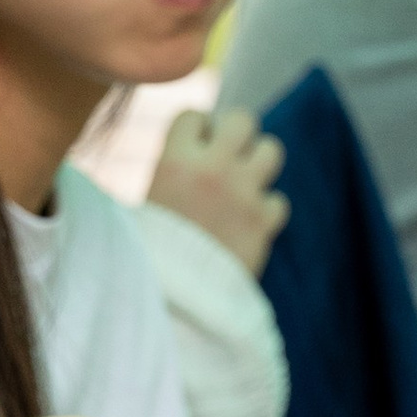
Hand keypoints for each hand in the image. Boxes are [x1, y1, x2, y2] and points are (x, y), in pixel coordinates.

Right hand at [146, 106, 287, 277]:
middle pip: (243, 120)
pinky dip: (264, 213)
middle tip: (224, 162)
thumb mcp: (138, 205)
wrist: (168, 302)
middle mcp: (212, 169)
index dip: (195, 132)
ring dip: (258, 165)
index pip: (194, 114)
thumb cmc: (145, 254)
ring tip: (241, 186)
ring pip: (271, 150)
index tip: (190, 152)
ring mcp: (242, 194)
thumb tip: (179, 156)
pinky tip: (245, 226)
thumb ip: (164, 174)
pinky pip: (278, 201)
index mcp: (173, 160)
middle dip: (235, 138)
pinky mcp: (262, 224)